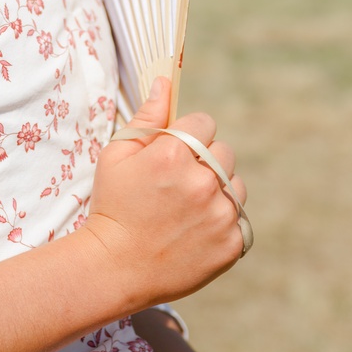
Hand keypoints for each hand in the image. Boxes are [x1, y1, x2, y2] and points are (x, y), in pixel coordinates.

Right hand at [83, 78, 246, 308]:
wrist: (115, 267)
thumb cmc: (112, 206)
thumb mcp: (116, 156)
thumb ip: (146, 118)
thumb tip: (164, 83)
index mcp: (172, 154)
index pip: (204, 122)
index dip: (189, 135)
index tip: (175, 152)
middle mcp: (202, 181)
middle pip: (224, 151)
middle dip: (205, 161)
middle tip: (178, 184)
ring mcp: (220, 215)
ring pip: (236, 185)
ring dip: (218, 191)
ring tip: (187, 209)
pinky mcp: (231, 244)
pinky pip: (239, 220)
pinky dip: (222, 223)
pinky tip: (194, 230)